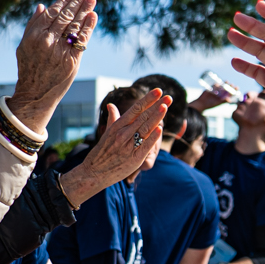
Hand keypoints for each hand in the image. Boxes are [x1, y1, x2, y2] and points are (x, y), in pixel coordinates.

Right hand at [5, 0, 95, 135]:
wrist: (35, 94)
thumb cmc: (29, 68)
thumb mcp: (23, 45)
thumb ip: (32, 25)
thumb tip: (42, 5)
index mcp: (34, 35)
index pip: (52, 12)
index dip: (64, 1)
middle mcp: (47, 41)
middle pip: (66, 17)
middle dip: (78, 3)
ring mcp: (60, 52)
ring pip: (75, 26)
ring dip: (85, 11)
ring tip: (92, 0)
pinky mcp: (72, 62)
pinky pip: (82, 41)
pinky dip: (89, 28)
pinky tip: (93, 17)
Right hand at [57, 92, 169, 206]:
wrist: (94, 172)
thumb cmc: (102, 152)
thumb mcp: (107, 132)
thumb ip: (113, 118)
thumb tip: (111, 105)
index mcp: (118, 126)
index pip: (136, 109)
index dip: (148, 99)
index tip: (158, 91)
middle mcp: (123, 133)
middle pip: (143, 117)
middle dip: (157, 105)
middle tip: (169, 96)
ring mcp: (129, 146)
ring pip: (145, 129)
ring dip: (156, 117)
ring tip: (165, 106)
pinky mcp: (134, 158)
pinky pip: (145, 146)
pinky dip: (152, 137)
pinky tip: (160, 128)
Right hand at [191, 85, 233, 110]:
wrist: (201, 103)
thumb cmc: (210, 104)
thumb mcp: (217, 103)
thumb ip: (223, 101)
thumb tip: (229, 100)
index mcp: (224, 97)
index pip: (231, 92)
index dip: (234, 90)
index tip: (237, 87)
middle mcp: (221, 93)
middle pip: (227, 88)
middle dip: (230, 86)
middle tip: (232, 84)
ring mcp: (217, 90)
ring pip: (222, 85)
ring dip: (225, 83)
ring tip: (227, 81)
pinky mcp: (212, 87)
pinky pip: (216, 84)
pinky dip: (218, 83)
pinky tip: (219, 83)